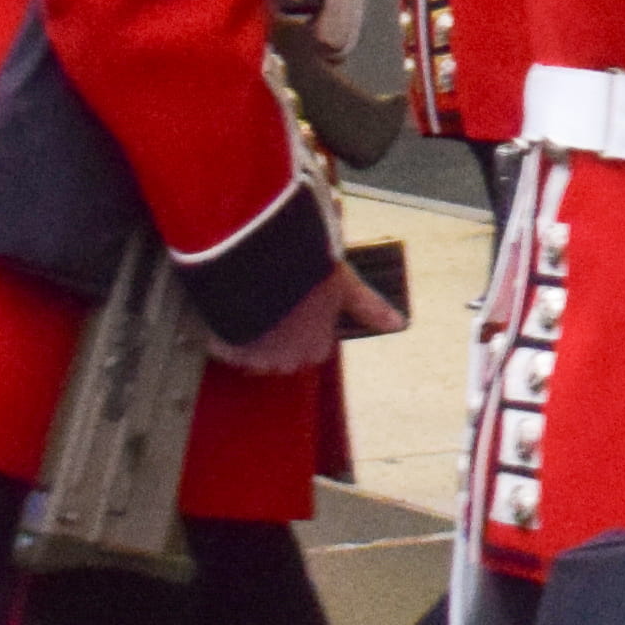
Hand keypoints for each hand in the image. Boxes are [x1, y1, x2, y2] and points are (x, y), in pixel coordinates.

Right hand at [206, 257, 405, 377]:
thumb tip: (399, 323)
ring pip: (252, 356)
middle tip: (275, 304)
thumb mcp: (344, 284)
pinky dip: (225, 335)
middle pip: (281, 358)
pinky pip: (225, 349)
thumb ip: (369, 307)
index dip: (307, 326)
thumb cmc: (307, 272)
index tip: (301, 306)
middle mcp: (286, 359)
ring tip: (252, 305)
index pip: (315, 349)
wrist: (262, 265)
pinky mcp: (226, 349)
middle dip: (278, 338)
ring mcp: (254, 357)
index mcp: (316, 346)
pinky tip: (230, 311)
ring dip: (251, 339)